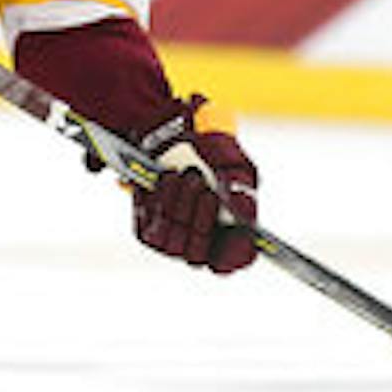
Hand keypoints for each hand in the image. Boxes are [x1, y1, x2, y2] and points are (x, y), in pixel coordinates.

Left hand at [131, 96, 258, 273]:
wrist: (173, 132)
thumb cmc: (212, 152)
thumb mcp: (235, 163)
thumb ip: (242, 186)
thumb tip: (242, 208)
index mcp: (231, 232)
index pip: (235, 259)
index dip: (235, 255)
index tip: (235, 237)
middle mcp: (202, 242)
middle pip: (200, 254)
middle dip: (202, 219)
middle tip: (203, 187)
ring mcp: (174, 239)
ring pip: (175, 244)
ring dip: (181, 208)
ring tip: (185, 176)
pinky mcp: (149, 231)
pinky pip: (153, 231)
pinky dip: (161, 203)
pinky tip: (167, 179)